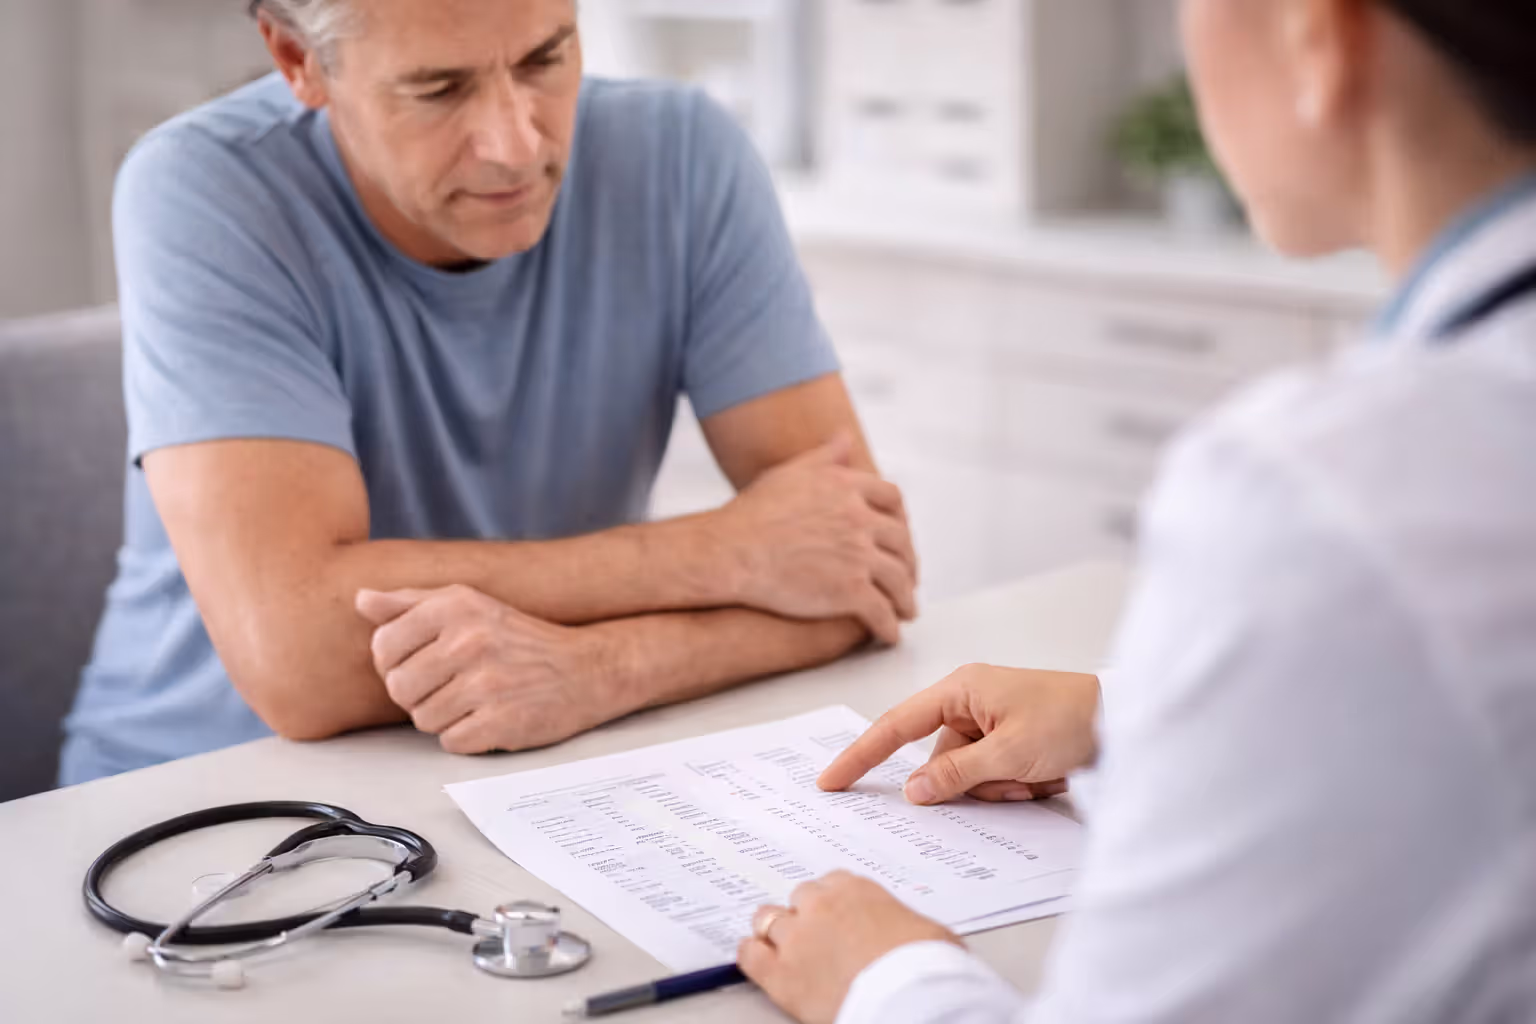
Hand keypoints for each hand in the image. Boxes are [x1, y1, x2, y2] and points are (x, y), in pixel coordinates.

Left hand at [355, 585, 617, 753]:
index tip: (424, 663)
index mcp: (455, 606)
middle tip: (452, 685)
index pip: (384, 646)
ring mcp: (486, 683)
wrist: (586, 669)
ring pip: (422, 719)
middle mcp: (470, 640)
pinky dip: (467, 736)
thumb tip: (362, 599)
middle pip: (399, 687)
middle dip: (419, 694)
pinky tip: (489, 718)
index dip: (397, 663)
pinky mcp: (500, 721)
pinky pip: (451, 741)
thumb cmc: (520, 639)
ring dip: (444, 717)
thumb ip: (412, 602)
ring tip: (475, 700)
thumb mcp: (470, 605)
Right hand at [713, 434, 918, 645]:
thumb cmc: (751, 514)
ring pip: (898, 580)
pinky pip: (882, 613)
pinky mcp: (850, 592)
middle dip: (909, 561)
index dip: (900, 518)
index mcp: (847, 488)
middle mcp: (860, 519)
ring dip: (906, 599)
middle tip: (908, 576)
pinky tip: (889, 636)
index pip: (892, 499)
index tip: (900, 533)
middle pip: (902, 541)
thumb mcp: (789, 473)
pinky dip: (890, 627)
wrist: (729, 552)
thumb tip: (845, 438)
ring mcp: (858, 556)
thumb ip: (823, 456)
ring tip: (905, 610)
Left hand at [738, 872, 960, 1023]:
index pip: (832, 884)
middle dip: (805, 915)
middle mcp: (820, 906)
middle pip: (799, 899)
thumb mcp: (928, 932)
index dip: (833, 902)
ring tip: (782, 946)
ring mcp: (796, 939)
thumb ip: (903, 923)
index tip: (837, 915)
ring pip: (768, 921)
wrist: (908, 996)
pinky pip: (749, 956)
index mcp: (855, 890)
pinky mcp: (780, 975)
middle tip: (814, 936)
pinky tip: (755, 959)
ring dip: (775, 932)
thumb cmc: (926, 964)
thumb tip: (910, 935)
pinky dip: (751, 956)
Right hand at [819, 665, 1100, 805]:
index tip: (832, 781)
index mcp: (961, 690)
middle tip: (1016, 778)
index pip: (896, 726)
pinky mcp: (1009, 740)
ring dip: (1000, 787)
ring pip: (967, 776)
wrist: (1124, 719)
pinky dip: (1014, 784)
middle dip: (974, 782)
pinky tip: (1046, 774)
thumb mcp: (1009, 753)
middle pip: (940, 761)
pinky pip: (991, 777)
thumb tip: (914, 790)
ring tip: (1040, 774)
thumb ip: (957, 774)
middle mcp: (970, 702)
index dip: (861, 755)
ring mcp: (990, 722)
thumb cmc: (1070, 718)